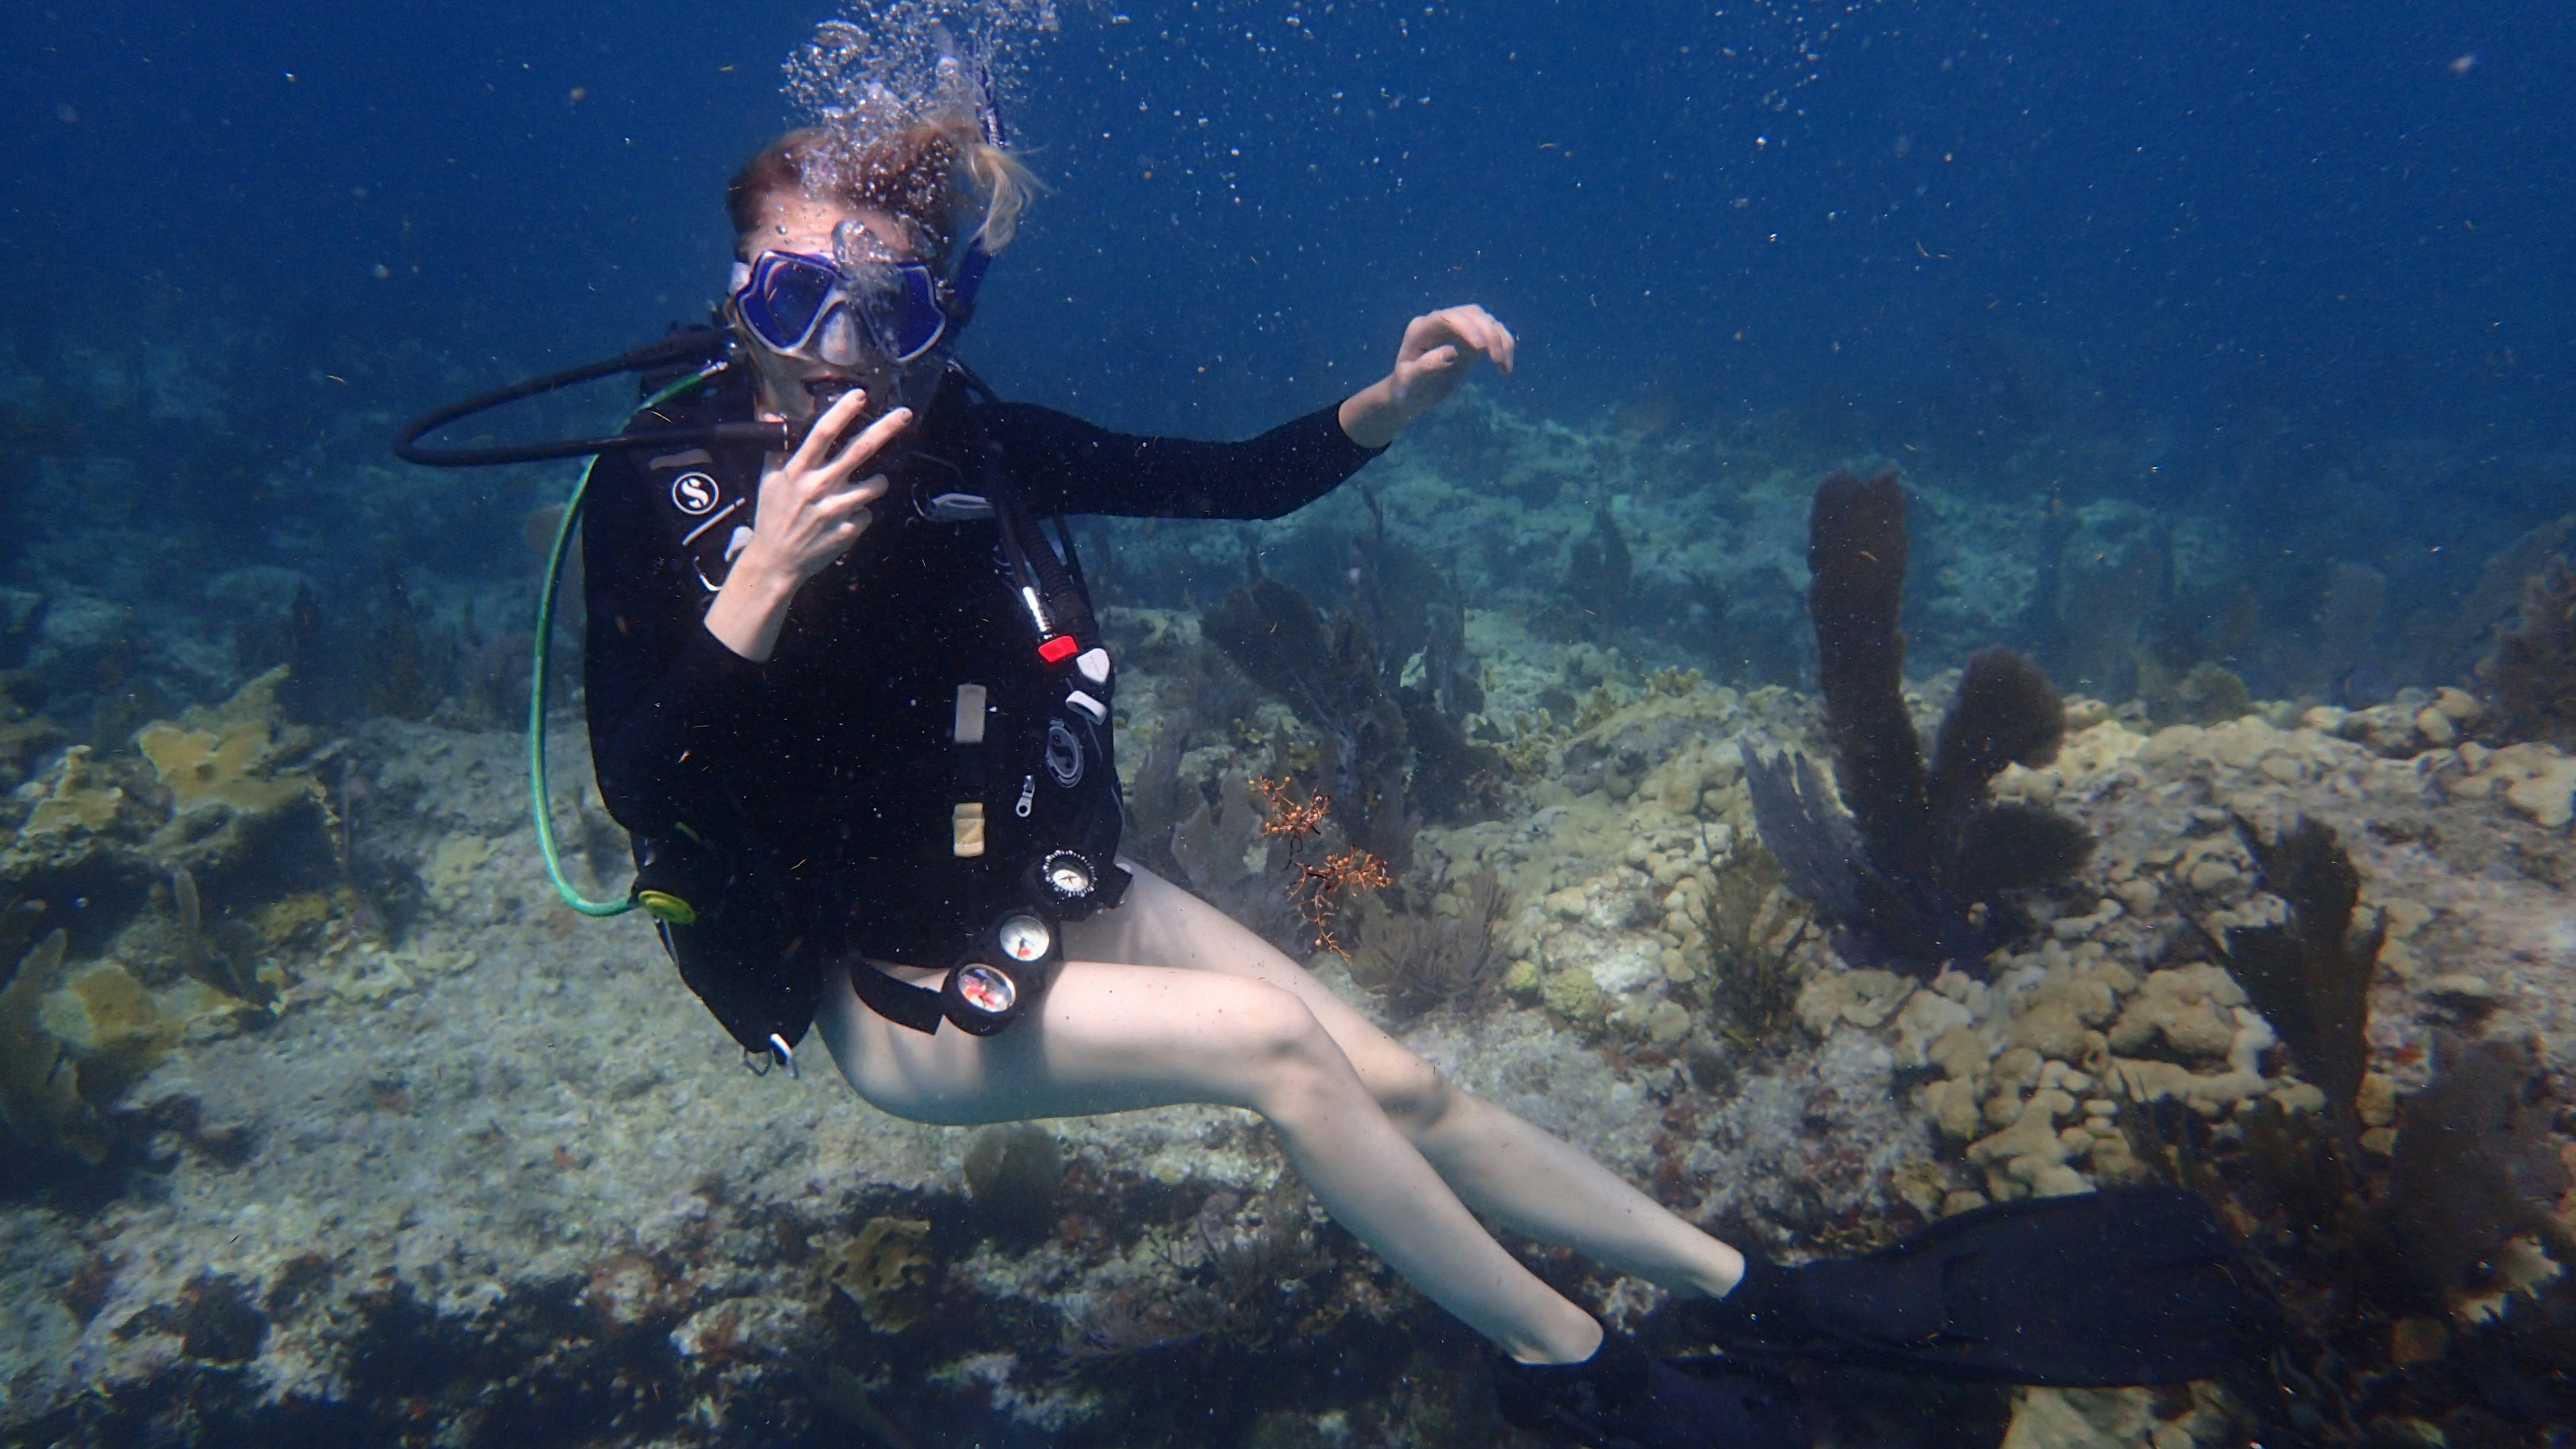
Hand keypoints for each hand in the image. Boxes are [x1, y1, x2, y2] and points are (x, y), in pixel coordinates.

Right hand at [742, 389, 908, 584]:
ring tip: (871, 483)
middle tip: (905, 414)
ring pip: (875, 485)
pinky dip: (861, 512)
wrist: (777, 561)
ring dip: (878, 481)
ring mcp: (836, 510)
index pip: (822, 433)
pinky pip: (867, 513)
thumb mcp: (768, 479)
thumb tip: (770, 411)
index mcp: (798, 471)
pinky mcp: (849, 530)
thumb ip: (776, 445)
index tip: (860, 394)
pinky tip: (845, 518)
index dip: (843, 411)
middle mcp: (819, 486)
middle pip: (859, 450)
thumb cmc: (773, 516)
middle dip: (885, 428)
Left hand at [1339, 304, 1515, 448]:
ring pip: (1486, 320)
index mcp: (1421, 329)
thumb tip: (1450, 352)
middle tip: (1497, 359)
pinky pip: (1493, 333)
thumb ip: (1426, 366)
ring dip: (1500, 339)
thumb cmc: (1407, 389)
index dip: (1466, 327)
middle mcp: (1440, 322)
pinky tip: (1505, 369)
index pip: (1446, 317)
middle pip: (1471, 313)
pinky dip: (1504, 346)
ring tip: (1503, 366)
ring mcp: (1457, 328)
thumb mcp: (1410, 382)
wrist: (1414, 394)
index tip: (1481, 348)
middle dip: (1488, 332)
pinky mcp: (1471, 338)